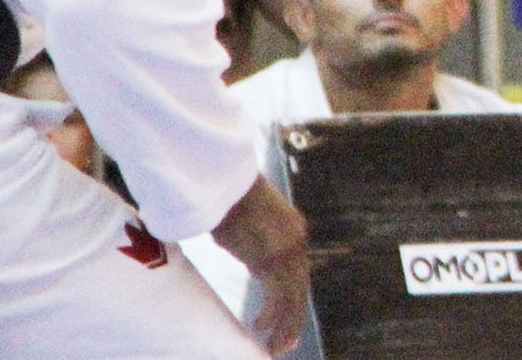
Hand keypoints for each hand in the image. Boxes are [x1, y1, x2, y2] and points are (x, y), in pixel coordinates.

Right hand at [209, 175, 309, 355]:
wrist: (222, 179)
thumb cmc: (224, 197)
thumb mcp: (244, 222)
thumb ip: (249, 240)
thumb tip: (239, 246)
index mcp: (291, 230)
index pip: (296, 272)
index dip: (290, 298)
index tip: (280, 318)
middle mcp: (295, 240)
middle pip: (299, 287)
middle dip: (292, 318)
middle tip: (285, 344)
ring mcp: (286, 249)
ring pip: (293, 296)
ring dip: (284, 324)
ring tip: (276, 347)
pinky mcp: (272, 258)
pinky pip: (279, 294)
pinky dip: (273, 315)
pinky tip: (262, 328)